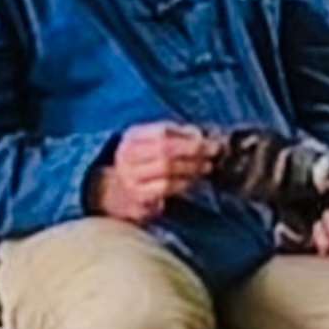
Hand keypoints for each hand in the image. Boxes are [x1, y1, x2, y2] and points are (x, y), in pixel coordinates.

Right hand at [91, 124, 220, 225]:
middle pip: (165, 151)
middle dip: (193, 152)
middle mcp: (128, 156)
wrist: (116, 190)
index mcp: (133, 137)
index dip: (188, 137)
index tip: (208, 141)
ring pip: (166, 170)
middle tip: (212, 154)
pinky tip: (192, 181)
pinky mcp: (137, 196)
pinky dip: (182, 183)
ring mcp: (130, 177)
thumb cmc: (142, 162)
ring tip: (205, 167)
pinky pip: (164, 189)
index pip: (162, 132)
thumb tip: (200, 136)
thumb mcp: (152, 142)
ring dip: (191, 168)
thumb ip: (175, 135)